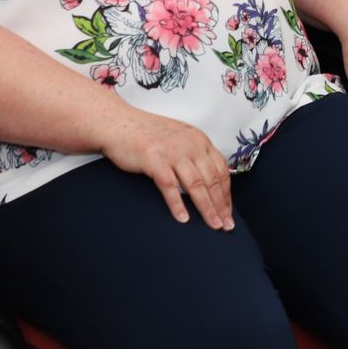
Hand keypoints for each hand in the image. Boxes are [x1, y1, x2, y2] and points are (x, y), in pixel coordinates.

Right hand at [103, 109, 233, 229]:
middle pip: (212, 180)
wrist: (118, 123)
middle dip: (221, 205)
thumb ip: (194, 154)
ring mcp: (172, 152)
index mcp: (199, 139)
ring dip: (207, 208)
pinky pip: (169, 186)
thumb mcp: (179, 138)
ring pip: (196, 185)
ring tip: (213, 225)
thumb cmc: (147, 134)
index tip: (228, 211)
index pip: (221, 169)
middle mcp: (190, 144)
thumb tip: (207, 181)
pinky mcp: (154, 160)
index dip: (226, 193)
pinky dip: (177, 204)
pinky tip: (183, 219)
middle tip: (227, 225)